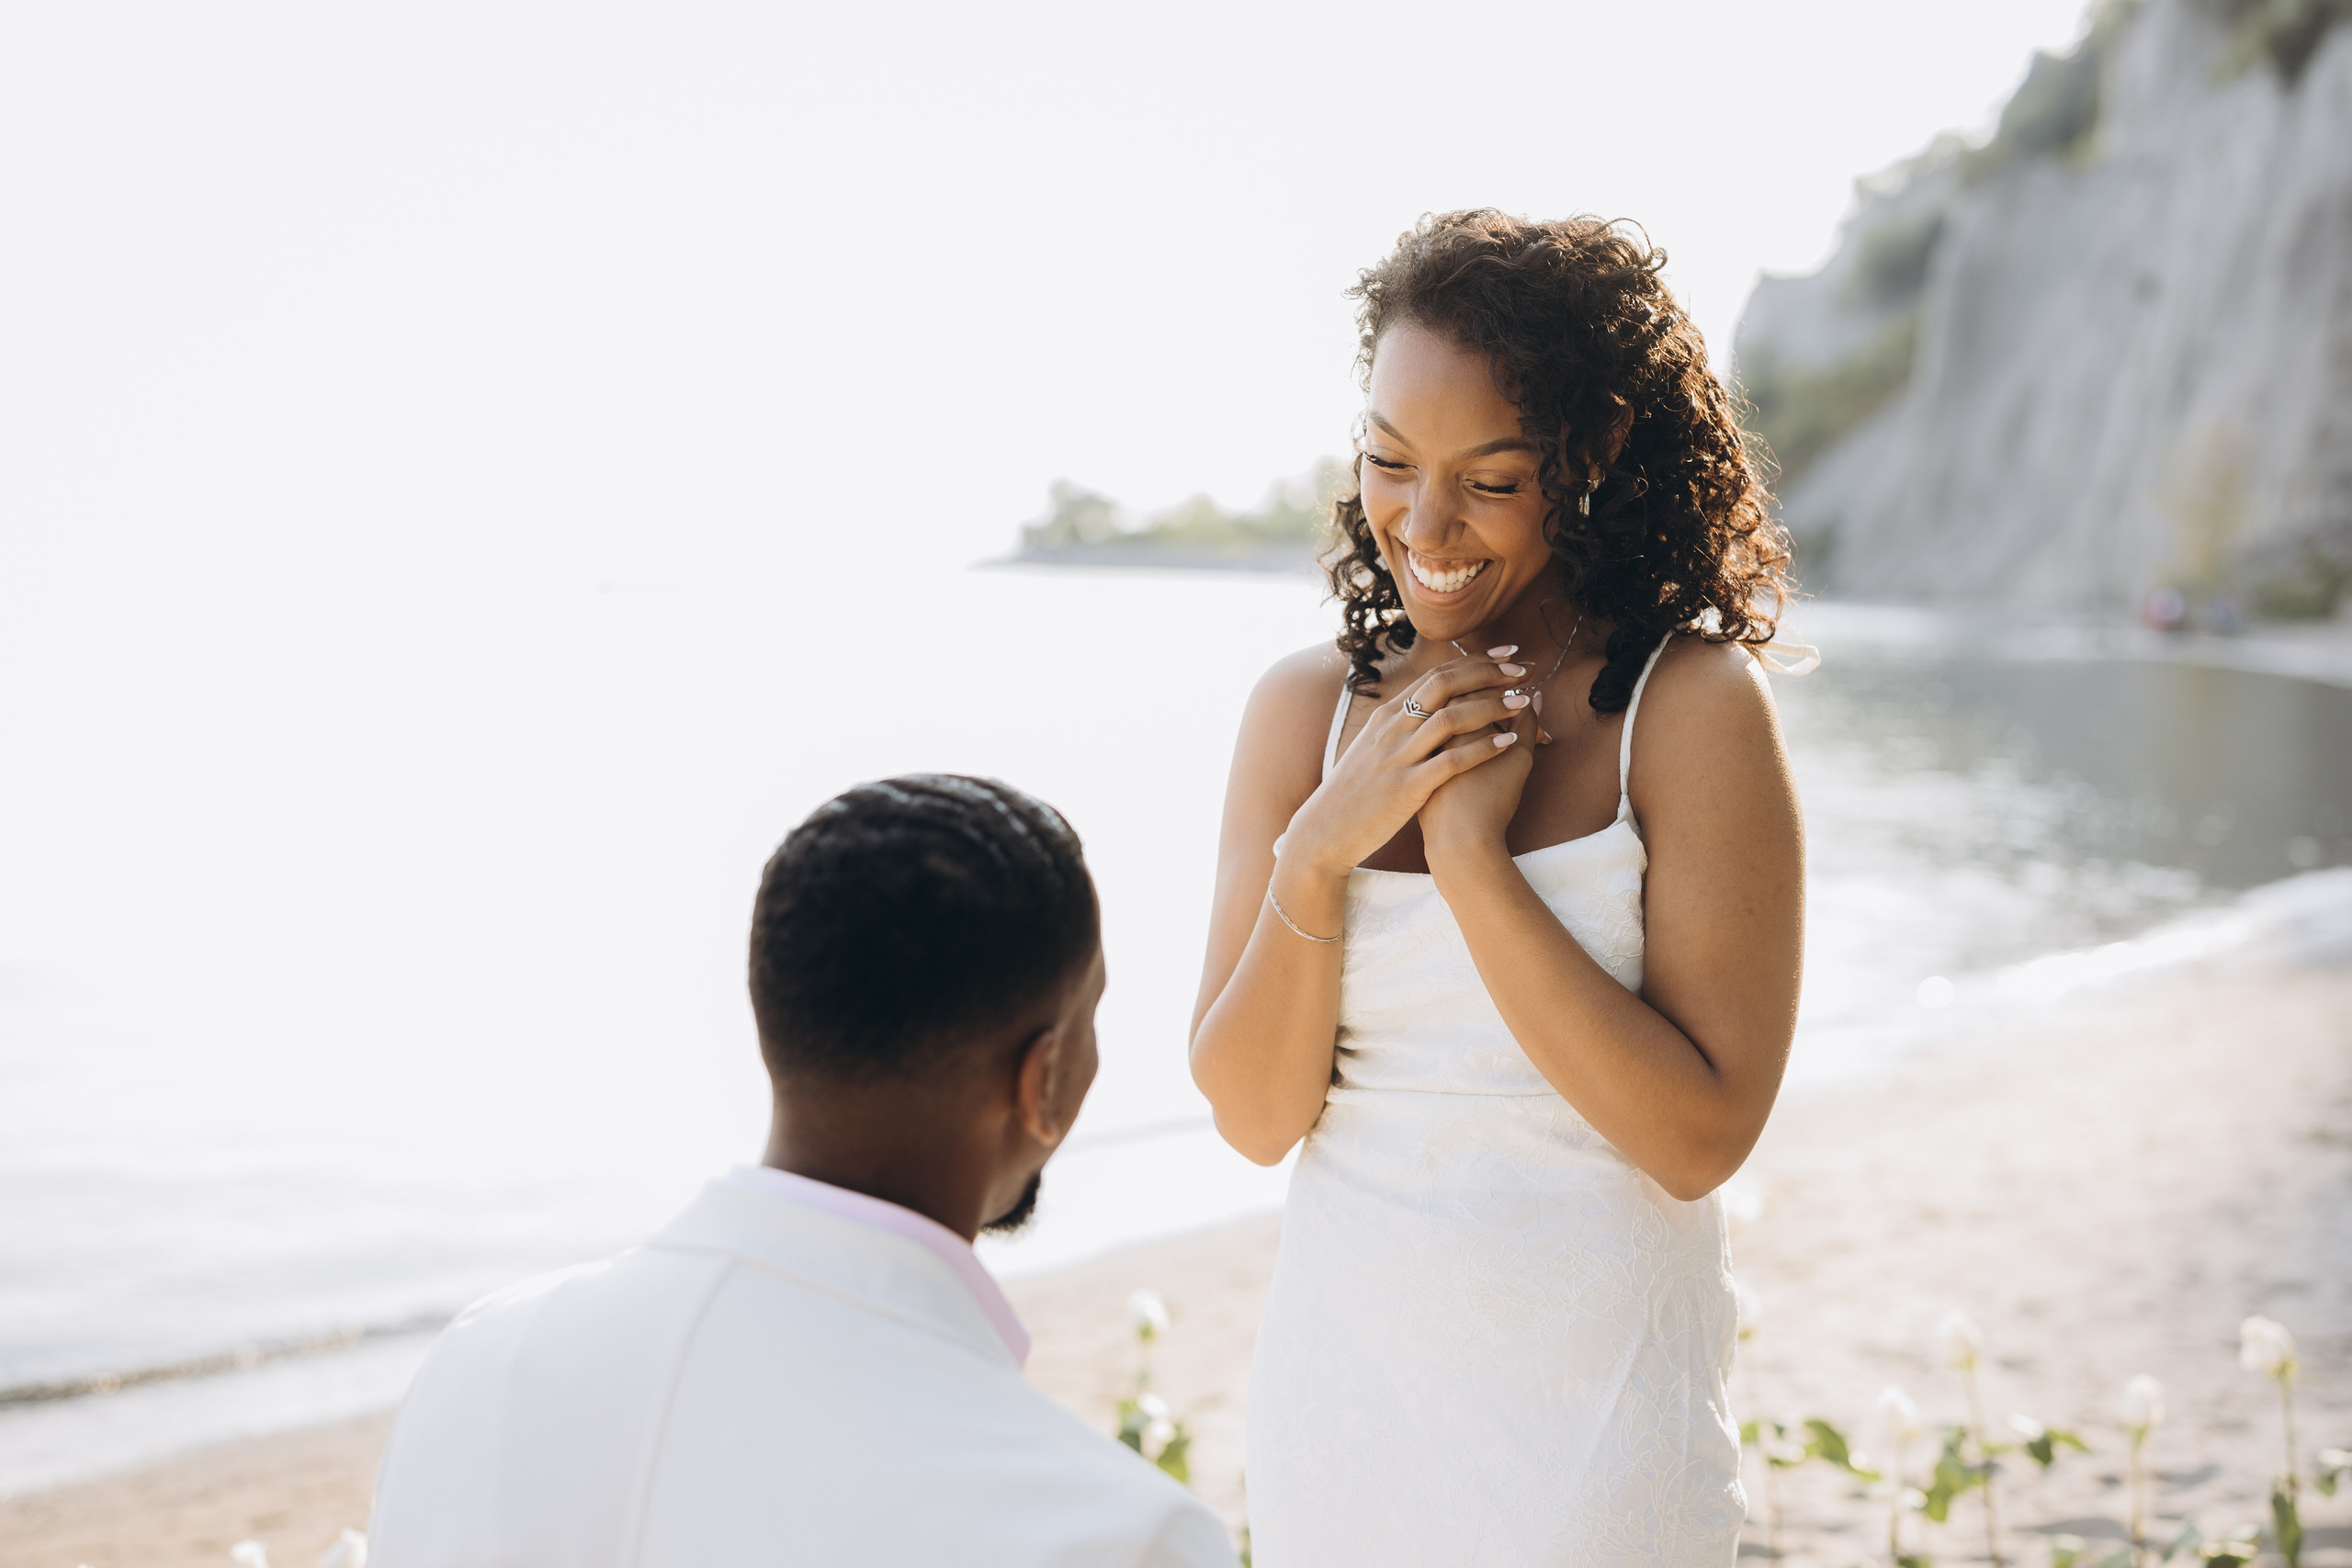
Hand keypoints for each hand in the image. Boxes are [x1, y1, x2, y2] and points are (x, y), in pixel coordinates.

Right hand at [1281, 654, 1528, 876]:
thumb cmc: (1354, 792)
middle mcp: (1392, 728)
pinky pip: (1451, 761)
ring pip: (1451, 718)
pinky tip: (1508, 743)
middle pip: (1445, 685)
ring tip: (1522, 702)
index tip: (1505, 656)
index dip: (1474, 662)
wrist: (1325, 830)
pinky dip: (1482, 749)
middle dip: (1487, 673)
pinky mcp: (1406, 787)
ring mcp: (1398, 756)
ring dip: (1491, 706)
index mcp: (1387, 716)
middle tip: (1522, 670)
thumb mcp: (1371, 748)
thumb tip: (1428, 709)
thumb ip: (1400, 726)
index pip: (1435, 676)